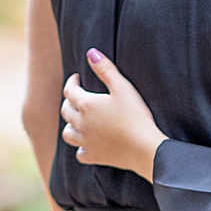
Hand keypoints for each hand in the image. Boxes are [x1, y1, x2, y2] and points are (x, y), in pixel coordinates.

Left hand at [60, 49, 166, 180]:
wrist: (144, 148)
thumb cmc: (135, 116)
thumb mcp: (123, 87)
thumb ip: (106, 69)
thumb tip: (91, 53)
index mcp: (86, 105)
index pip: (70, 90)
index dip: (72, 82)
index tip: (77, 77)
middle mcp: (81, 124)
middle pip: (66, 111)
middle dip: (69, 101)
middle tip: (77, 96)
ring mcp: (87, 142)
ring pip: (68, 134)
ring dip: (70, 125)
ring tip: (78, 121)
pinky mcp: (96, 156)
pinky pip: (80, 154)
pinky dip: (81, 148)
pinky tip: (87, 144)